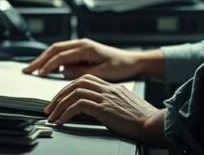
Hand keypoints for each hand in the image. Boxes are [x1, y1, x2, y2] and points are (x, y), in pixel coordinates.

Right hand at [21, 38, 164, 80]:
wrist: (133, 62)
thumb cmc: (121, 67)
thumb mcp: (102, 73)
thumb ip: (81, 72)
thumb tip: (64, 71)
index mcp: (86, 47)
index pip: (60, 55)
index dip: (48, 65)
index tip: (38, 73)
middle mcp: (81, 44)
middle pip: (54, 49)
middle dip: (39, 59)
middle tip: (26, 70)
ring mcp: (81, 47)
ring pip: (56, 50)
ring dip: (43, 59)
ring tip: (32, 69)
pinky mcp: (82, 52)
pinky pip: (63, 54)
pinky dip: (52, 60)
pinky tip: (47, 68)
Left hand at [45, 74, 168, 145]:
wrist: (153, 123)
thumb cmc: (141, 119)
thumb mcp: (122, 107)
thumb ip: (108, 103)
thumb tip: (91, 110)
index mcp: (111, 87)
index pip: (84, 80)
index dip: (68, 89)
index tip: (60, 100)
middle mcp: (107, 88)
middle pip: (76, 84)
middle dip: (59, 96)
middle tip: (50, 108)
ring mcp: (106, 97)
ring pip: (74, 94)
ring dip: (59, 106)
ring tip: (52, 117)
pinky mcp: (104, 108)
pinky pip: (78, 106)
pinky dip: (66, 113)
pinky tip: (62, 121)